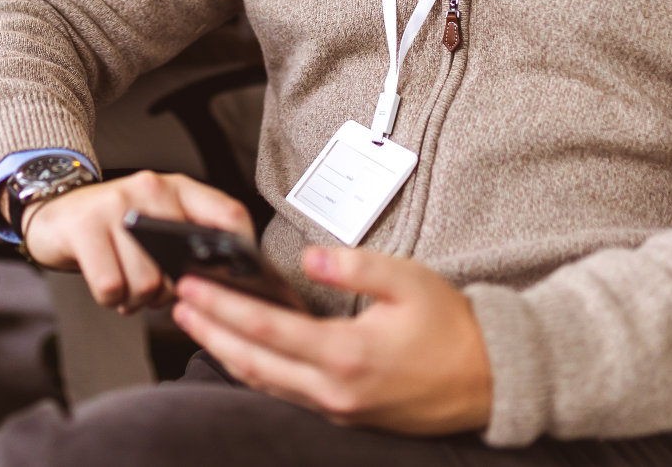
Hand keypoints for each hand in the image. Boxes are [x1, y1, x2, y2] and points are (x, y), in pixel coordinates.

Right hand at [18, 171, 252, 312]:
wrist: (54, 214)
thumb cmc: (113, 228)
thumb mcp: (156, 221)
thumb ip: (189, 239)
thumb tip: (224, 283)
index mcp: (177, 188)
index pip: (228, 214)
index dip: (241, 252)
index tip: (236, 282)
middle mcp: (150, 188)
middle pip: (182, 267)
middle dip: (166, 293)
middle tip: (148, 287)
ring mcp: (116, 205)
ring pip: (148, 283)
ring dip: (136, 299)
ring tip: (125, 285)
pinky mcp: (85, 226)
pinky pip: (112, 287)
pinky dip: (111, 299)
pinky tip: (107, 284)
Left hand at [171, 246, 492, 435]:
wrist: (493, 380)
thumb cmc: (454, 328)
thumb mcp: (409, 281)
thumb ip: (354, 266)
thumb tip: (310, 256)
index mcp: (347, 354)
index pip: (266, 328)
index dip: (223, 307)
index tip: (193, 288)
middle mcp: (335, 389)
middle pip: (252, 362)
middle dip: (210, 332)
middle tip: (178, 306)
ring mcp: (338, 408)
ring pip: (265, 383)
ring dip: (226, 353)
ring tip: (197, 325)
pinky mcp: (345, 415)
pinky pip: (286, 394)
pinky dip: (256, 371)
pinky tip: (241, 352)